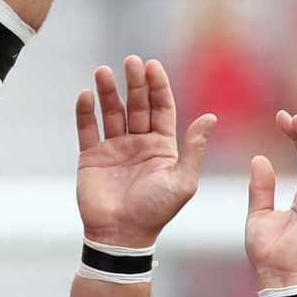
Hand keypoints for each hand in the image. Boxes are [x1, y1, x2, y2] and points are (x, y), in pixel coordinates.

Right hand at [76, 58, 208, 251]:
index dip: (158, 86)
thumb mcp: (182, 180)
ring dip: (108, 91)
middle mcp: (138, 143)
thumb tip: (210, 117)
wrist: (122, 236)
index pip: (161, 107)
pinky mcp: (91, 157)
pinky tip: (87, 95)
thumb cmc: (156, 211)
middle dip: (134, 82)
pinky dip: (86, 112)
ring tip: (104, 71)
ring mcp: (114, 148)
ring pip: (111, 112)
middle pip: (137, 104)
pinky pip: (87, 129)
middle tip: (131, 61)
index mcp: (162, 146)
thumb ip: (194, 148)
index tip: (152, 66)